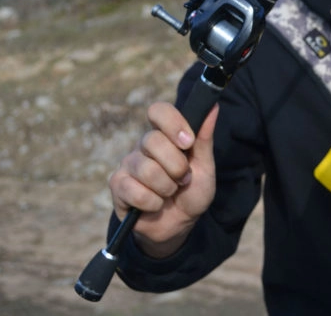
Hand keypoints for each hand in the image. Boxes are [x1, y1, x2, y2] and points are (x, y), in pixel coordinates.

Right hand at [108, 102, 218, 257]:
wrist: (179, 224)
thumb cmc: (191, 191)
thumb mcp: (205, 166)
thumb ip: (205, 138)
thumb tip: (213, 106)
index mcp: (165, 135)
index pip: (159, 111)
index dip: (173, 123)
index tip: (188, 142)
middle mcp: (143, 146)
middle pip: (153, 141)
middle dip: (176, 166)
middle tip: (183, 179)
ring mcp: (128, 164)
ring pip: (147, 169)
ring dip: (167, 187)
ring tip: (170, 192)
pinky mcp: (117, 186)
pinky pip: (135, 191)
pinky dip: (153, 203)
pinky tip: (154, 204)